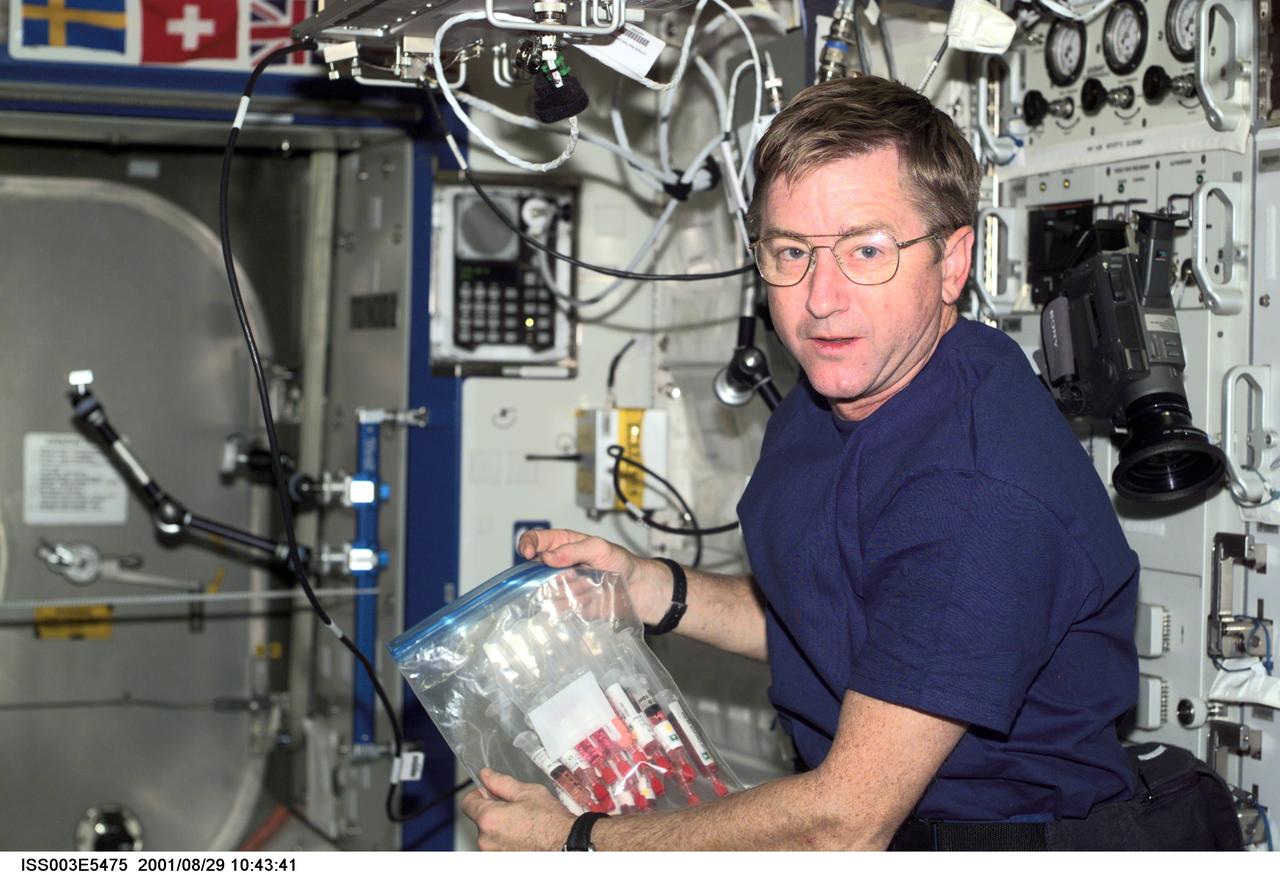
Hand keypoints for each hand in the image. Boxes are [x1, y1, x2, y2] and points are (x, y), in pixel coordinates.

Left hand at [460, 768, 575, 850]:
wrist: (566, 844)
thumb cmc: (551, 822)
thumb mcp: (528, 792)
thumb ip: (501, 783)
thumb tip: (487, 775)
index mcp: (489, 818)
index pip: (467, 802)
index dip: (479, 793)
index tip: (489, 792)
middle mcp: (486, 840)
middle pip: (480, 819)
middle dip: (493, 810)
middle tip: (515, 806)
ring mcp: (493, 854)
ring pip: (489, 834)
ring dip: (500, 826)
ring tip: (522, 823)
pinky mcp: (502, 862)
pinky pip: (497, 846)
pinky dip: (506, 840)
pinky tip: (523, 835)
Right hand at [517, 529, 671, 625]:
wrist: (636, 589)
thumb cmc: (620, 562)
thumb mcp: (600, 548)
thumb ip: (575, 550)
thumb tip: (549, 557)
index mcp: (562, 544)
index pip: (536, 539)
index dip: (527, 544)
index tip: (528, 554)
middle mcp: (557, 564)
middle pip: (532, 567)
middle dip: (535, 574)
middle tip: (553, 578)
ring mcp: (560, 585)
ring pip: (540, 588)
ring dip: (547, 591)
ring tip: (572, 591)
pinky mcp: (566, 604)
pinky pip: (552, 607)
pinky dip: (554, 608)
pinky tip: (569, 604)